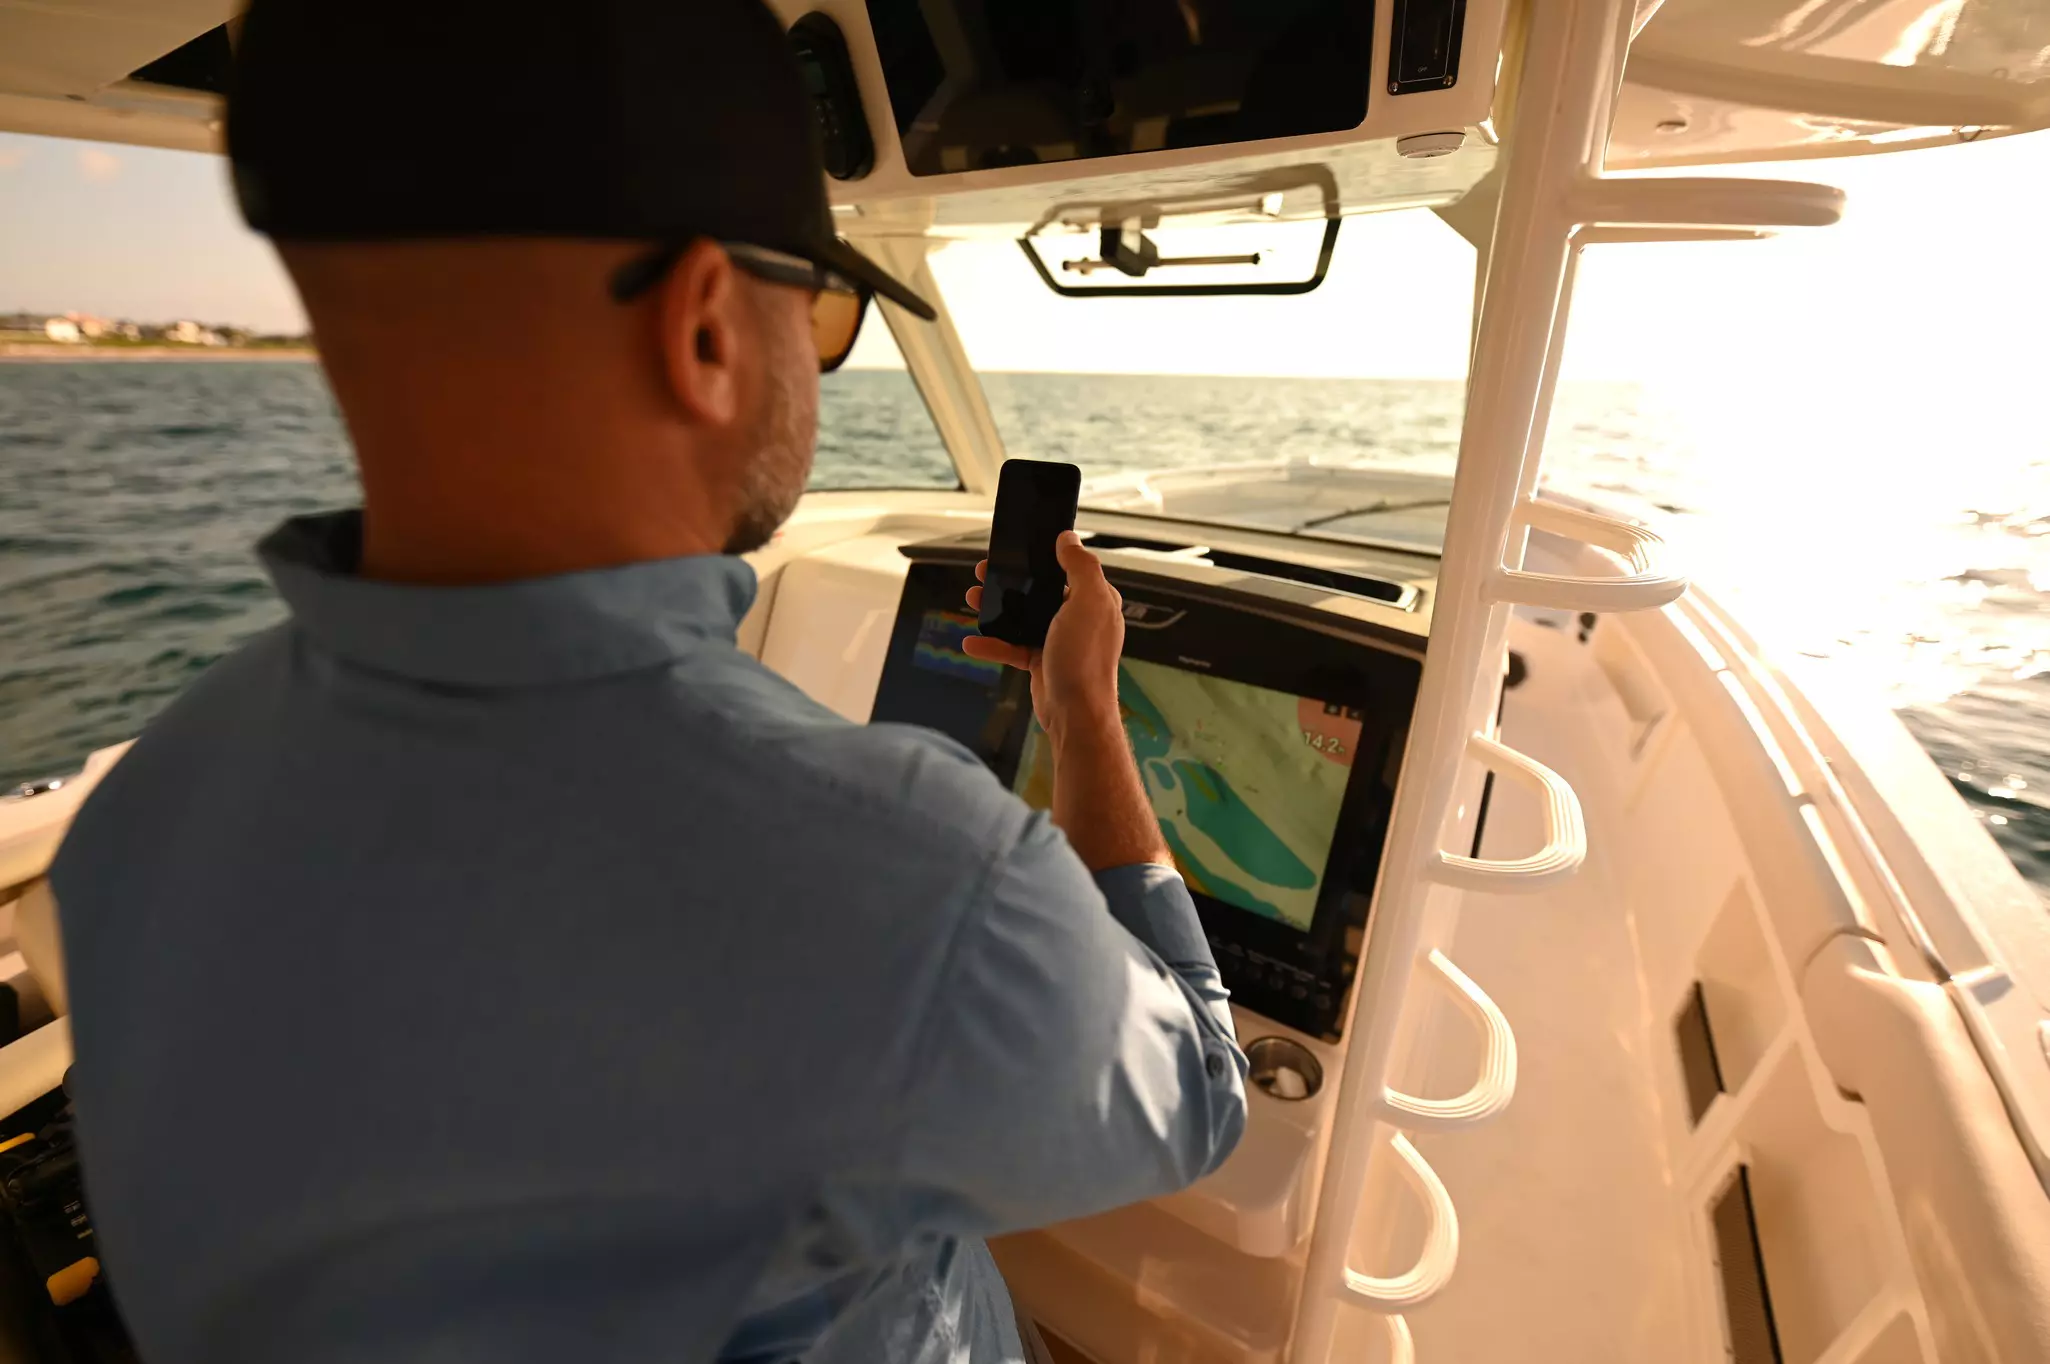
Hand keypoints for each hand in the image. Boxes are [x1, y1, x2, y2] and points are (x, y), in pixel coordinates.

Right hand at [963, 532, 1124, 750]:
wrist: (1075, 713)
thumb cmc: (1085, 657)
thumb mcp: (1089, 601)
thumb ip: (1081, 567)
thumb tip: (1068, 538)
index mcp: (1095, 599)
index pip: (1068, 569)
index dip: (1041, 557)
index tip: (1015, 549)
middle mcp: (1078, 617)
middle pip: (1039, 591)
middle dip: (1009, 582)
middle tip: (981, 573)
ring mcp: (1058, 640)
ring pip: (1022, 617)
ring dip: (995, 609)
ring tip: (970, 599)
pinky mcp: (1041, 661)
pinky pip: (1012, 647)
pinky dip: (992, 644)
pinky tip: (971, 641)